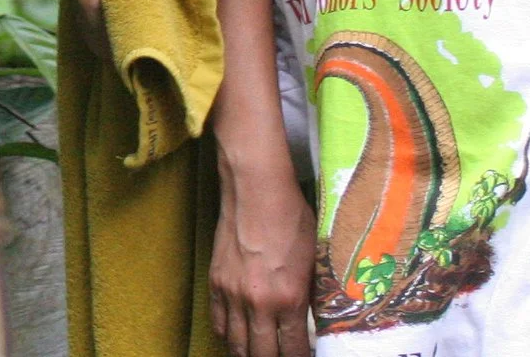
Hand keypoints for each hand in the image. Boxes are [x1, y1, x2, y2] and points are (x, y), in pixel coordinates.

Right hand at [210, 158, 316, 356]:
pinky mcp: (215, 280)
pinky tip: (237, 336)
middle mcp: (258, 302)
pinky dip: (228, 335)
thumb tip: (313, 320)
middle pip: (262, 354)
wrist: (256, 190)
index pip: (293, 350)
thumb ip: (311, 295)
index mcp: (289, 298)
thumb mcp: (313, 260)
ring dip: (248, 353)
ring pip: (236, 343)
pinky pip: (218, 321)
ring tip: (257, 354)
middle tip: (280, 356)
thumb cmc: (291, 218)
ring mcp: (232, 293)